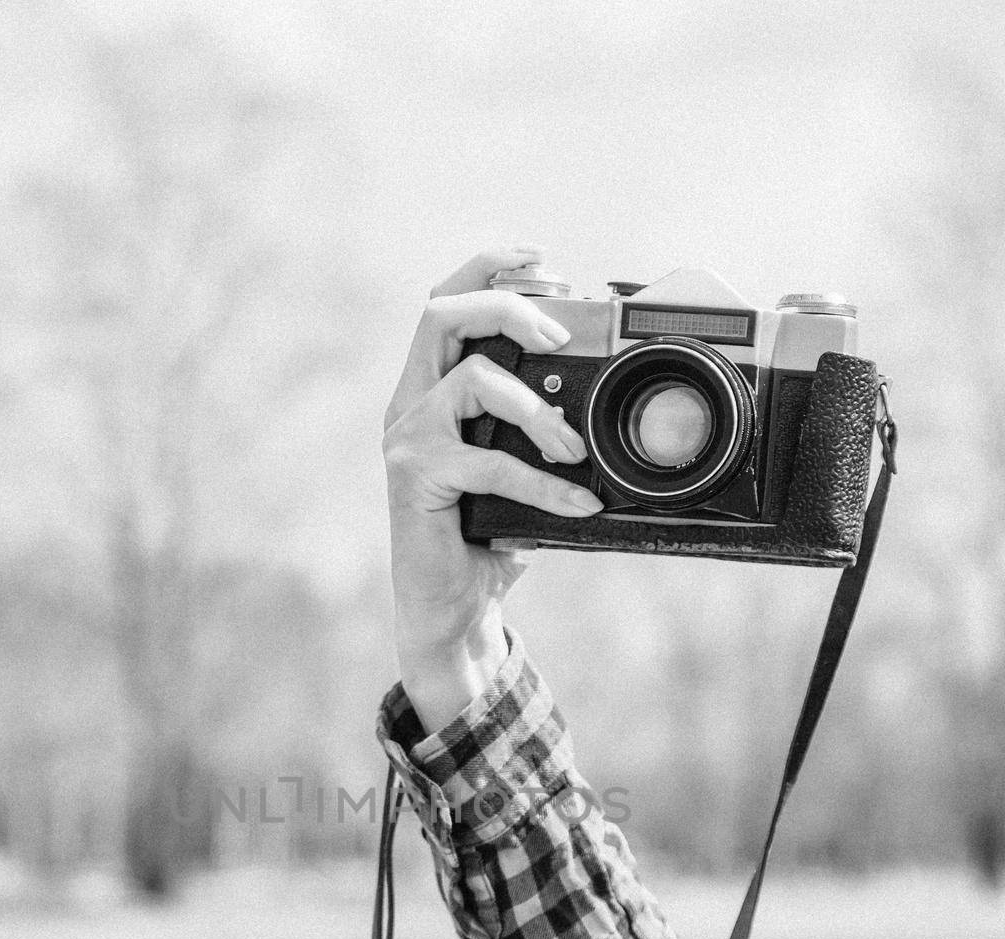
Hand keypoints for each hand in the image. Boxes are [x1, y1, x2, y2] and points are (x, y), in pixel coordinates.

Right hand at [383, 246, 602, 733]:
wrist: (449, 610)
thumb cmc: (483, 538)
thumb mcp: (517, 468)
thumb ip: (537, 426)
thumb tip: (598, 396)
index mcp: (428, 389)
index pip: (446, 302)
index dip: (489, 268)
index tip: (544, 261)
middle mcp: (408, 404)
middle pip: (442, 313)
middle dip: (507, 305)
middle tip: (559, 333)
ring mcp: (406, 438)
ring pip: (472, 379)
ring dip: (538, 407)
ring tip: (574, 447)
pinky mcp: (415, 478)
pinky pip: (490, 461)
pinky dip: (544, 480)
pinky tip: (577, 501)